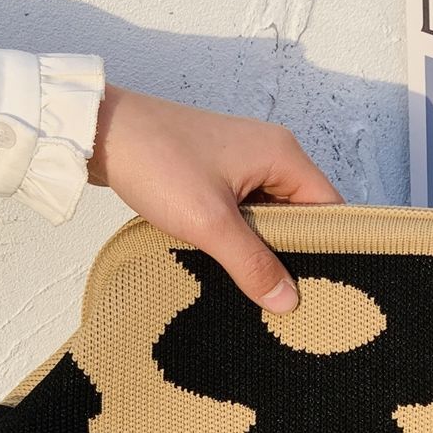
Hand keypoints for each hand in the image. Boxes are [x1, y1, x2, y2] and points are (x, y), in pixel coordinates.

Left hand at [87, 83, 344, 312]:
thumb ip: (252, 264)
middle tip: (288, 298)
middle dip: (295, 253)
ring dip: (263, 247)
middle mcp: (271, 152)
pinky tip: (230, 262)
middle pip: (303, 214)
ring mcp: (243, 161)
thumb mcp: (210, 223)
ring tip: (259, 286)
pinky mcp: (218, 171)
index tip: (322, 290)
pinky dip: (241, 235)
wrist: (102, 132)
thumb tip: (288, 301)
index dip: (330, 250)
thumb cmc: (157, 162)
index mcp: (283, 154)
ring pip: (271, 215)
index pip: (330, 208)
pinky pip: (245, 210)